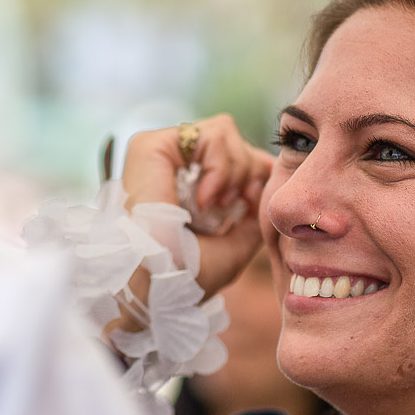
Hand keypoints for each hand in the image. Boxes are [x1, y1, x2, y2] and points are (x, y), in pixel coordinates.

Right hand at [122, 114, 273, 295]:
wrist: (156, 283)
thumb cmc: (189, 274)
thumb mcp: (234, 246)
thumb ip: (251, 215)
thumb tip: (263, 179)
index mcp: (186, 184)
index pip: (233, 155)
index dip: (255, 172)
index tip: (252, 203)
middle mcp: (172, 164)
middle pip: (232, 140)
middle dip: (246, 173)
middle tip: (234, 207)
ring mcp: (160, 152)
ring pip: (224, 130)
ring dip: (233, 171)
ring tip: (215, 205)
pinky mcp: (152, 145)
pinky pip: (212, 134)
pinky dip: (220, 168)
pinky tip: (204, 200)